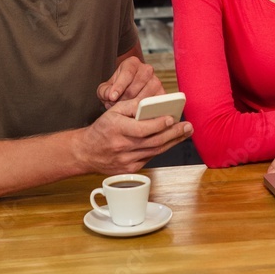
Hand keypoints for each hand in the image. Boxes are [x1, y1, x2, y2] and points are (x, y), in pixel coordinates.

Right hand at [76, 97, 192, 173]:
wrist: (86, 152)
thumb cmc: (101, 129)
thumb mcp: (112, 111)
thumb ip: (132, 105)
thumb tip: (151, 103)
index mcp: (117, 129)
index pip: (142, 129)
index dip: (159, 124)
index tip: (172, 118)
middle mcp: (123, 146)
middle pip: (154, 141)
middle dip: (174, 133)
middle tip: (188, 126)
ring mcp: (126, 160)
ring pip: (155, 151)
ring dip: (172, 142)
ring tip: (185, 133)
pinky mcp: (130, 170)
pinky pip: (150, 157)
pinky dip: (160, 149)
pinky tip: (170, 141)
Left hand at [97, 56, 163, 108]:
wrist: (129, 88)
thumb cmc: (117, 87)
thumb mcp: (106, 88)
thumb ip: (104, 91)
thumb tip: (110, 96)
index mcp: (132, 63)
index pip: (127, 73)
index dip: (119, 86)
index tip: (112, 97)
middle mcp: (147, 69)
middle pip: (134, 88)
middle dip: (123, 99)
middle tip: (116, 106)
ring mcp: (156, 81)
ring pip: (143, 97)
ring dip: (133, 106)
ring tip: (125, 109)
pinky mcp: (162, 94)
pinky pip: (153, 104)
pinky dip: (144, 111)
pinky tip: (136, 114)